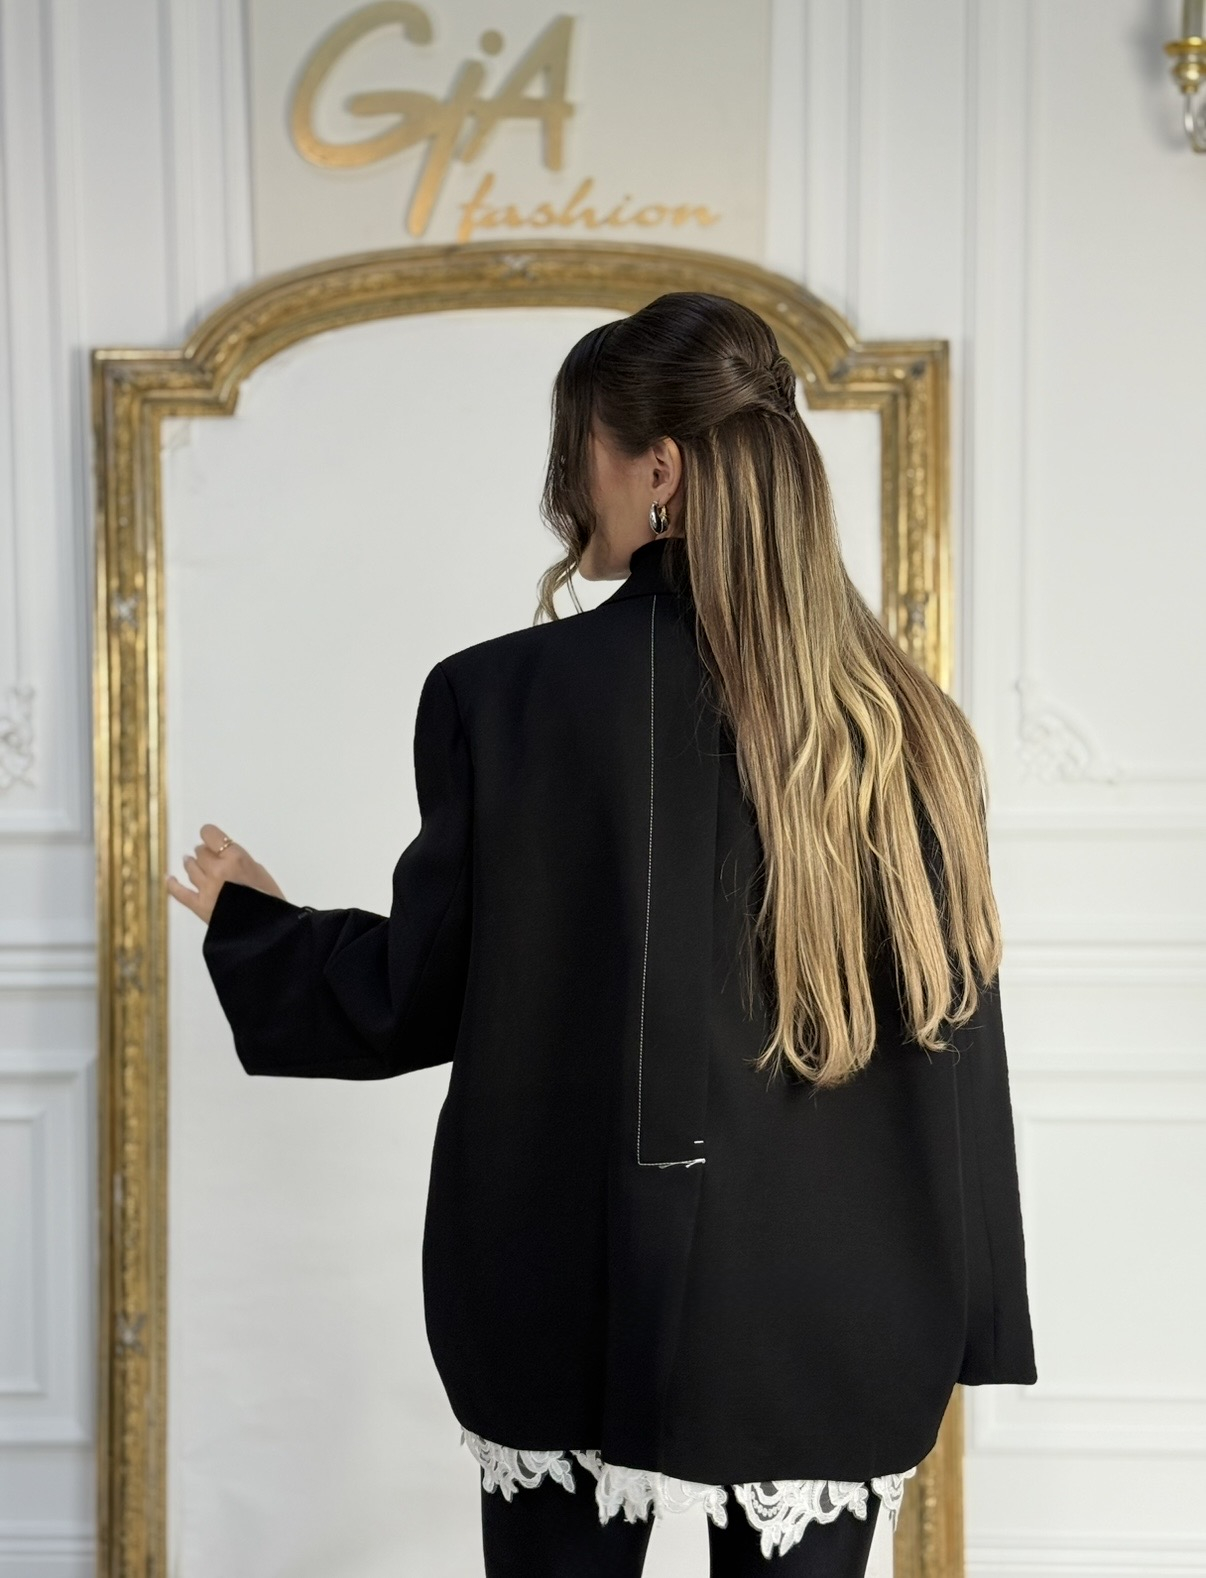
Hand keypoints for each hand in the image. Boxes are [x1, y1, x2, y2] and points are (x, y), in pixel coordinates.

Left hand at [166, 823, 285, 924]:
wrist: (265, 928)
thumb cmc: (269, 898)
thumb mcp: (259, 871)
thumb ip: (239, 861)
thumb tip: (224, 858)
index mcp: (235, 858)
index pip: (210, 834)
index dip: (210, 835)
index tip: (212, 839)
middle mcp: (217, 869)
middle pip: (200, 852)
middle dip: (204, 853)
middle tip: (208, 857)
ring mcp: (205, 888)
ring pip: (191, 868)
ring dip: (191, 863)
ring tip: (190, 861)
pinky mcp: (198, 905)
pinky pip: (180, 893)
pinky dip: (173, 884)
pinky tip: (169, 878)